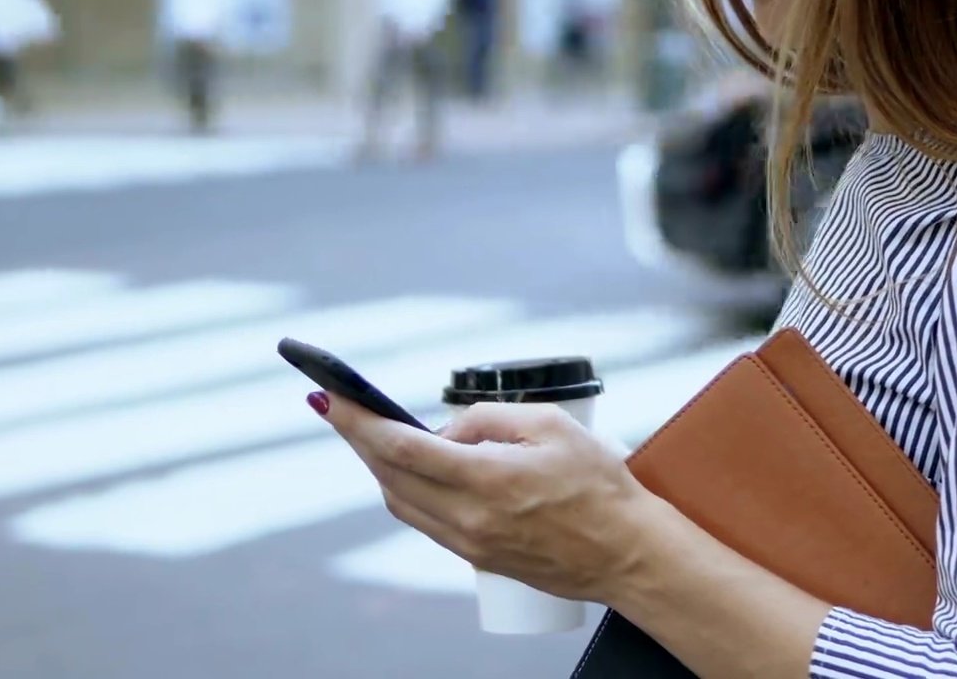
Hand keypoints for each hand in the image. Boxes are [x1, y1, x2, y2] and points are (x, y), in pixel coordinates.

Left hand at [315, 394, 657, 603]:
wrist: (628, 553)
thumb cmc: (600, 486)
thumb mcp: (553, 425)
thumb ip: (490, 418)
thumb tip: (446, 428)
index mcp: (487, 481)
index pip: (401, 448)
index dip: (358, 421)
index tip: (328, 399)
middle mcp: (469, 518)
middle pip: (388, 476)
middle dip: (356, 438)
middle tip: (336, 408)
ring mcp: (469, 543)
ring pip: (400, 502)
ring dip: (377, 466)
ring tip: (368, 433)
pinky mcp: (476, 557)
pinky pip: (423, 520)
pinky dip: (405, 490)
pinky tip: (408, 469)